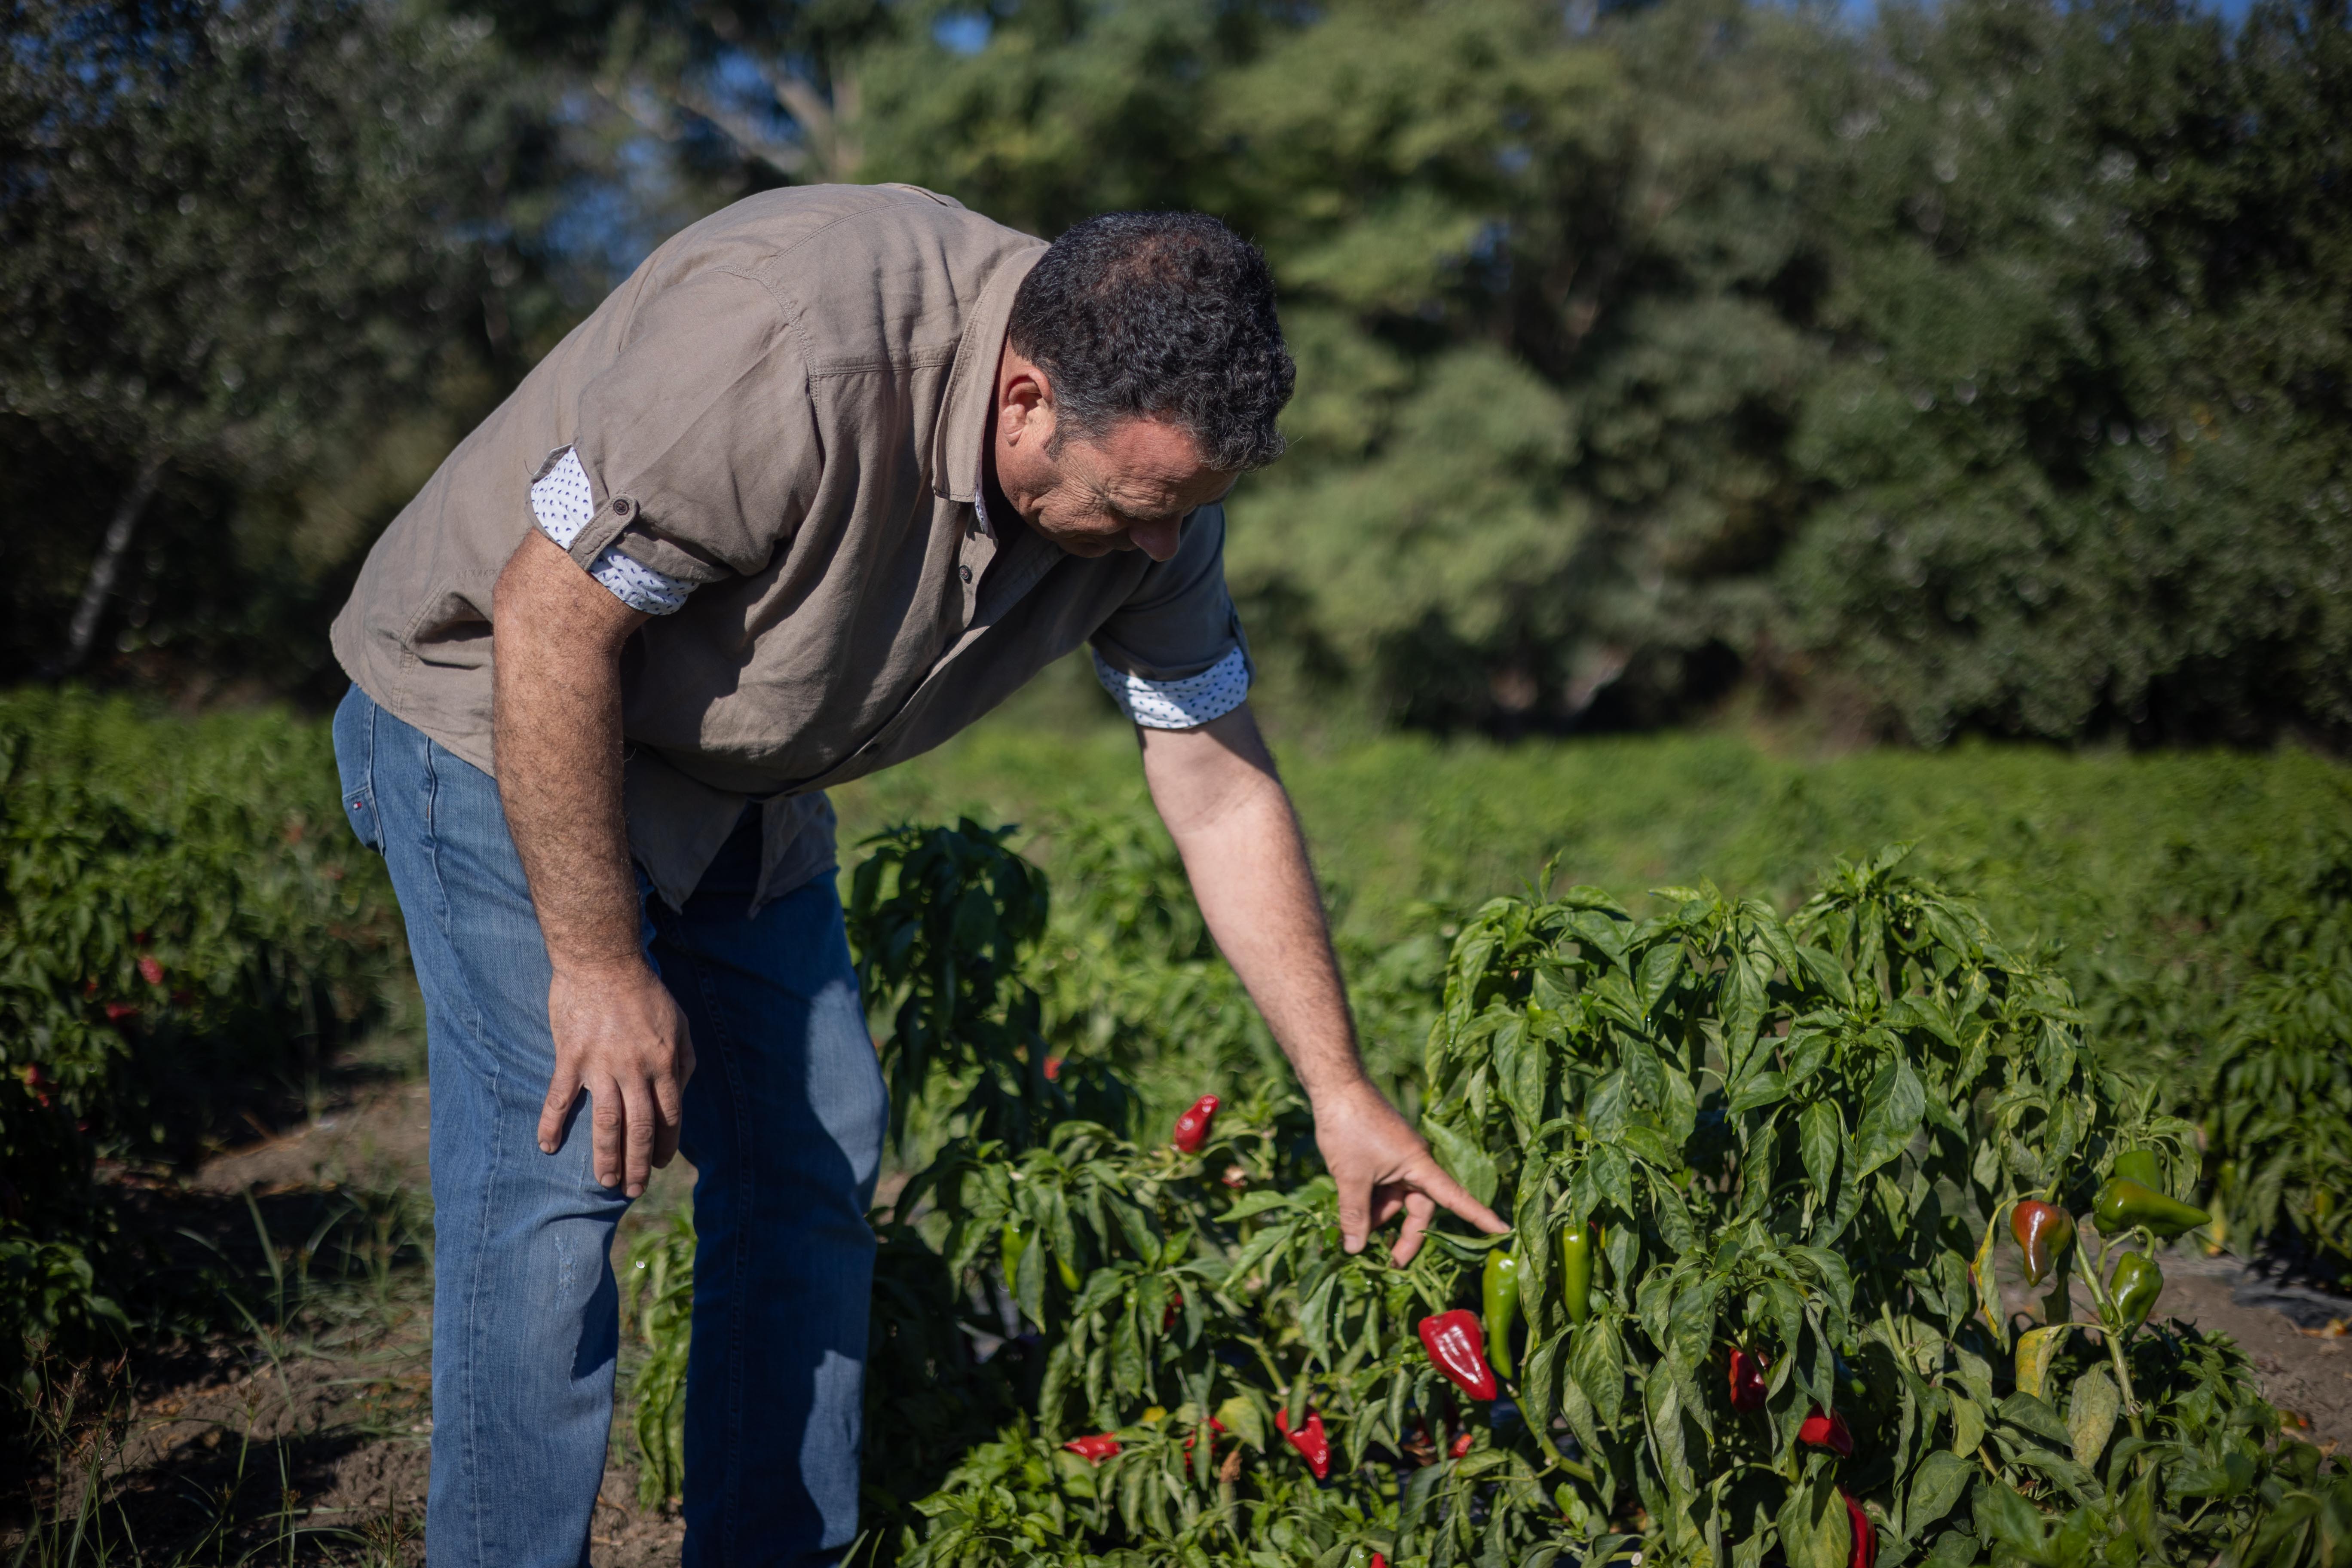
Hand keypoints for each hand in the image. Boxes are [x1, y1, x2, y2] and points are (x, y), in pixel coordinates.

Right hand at [536, 959, 694, 1196]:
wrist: (604, 961)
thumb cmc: (645, 992)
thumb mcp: (679, 1023)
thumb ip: (683, 1061)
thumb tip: (679, 1094)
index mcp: (665, 1062)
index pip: (669, 1115)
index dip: (665, 1144)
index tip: (660, 1163)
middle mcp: (636, 1069)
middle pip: (640, 1127)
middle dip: (638, 1163)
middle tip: (633, 1189)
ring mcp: (602, 1065)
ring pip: (606, 1122)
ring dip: (606, 1156)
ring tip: (604, 1181)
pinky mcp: (571, 1057)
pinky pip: (560, 1098)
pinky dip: (551, 1124)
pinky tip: (547, 1147)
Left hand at [1313, 1078, 1506, 1264]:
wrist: (1335, 1085)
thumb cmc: (1349, 1128)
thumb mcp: (1350, 1178)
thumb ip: (1355, 1216)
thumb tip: (1355, 1249)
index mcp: (1419, 1165)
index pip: (1454, 1197)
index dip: (1478, 1215)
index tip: (1501, 1230)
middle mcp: (1414, 1162)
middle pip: (1419, 1207)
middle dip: (1404, 1235)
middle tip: (1388, 1261)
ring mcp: (1397, 1157)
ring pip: (1396, 1198)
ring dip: (1379, 1215)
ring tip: (1351, 1227)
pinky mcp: (1382, 1153)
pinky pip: (1384, 1185)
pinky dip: (1370, 1199)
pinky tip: (1349, 1207)